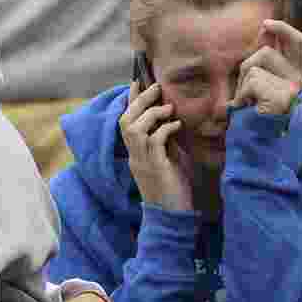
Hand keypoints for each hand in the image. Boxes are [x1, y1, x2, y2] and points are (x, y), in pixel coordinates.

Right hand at [120, 81, 193, 211]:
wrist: (173, 219)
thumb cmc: (174, 190)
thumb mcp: (169, 161)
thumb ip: (166, 142)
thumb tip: (172, 120)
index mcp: (136, 154)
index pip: (126, 122)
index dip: (130, 101)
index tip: (137, 81)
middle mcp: (134, 156)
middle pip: (125, 121)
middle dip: (139, 101)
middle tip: (156, 87)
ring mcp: (142, 162)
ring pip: (134, 129)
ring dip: (151, 113)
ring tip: (168, 107)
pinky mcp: (155, 168)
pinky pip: (154, 142)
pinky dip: (164, 129)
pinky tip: (176, 126)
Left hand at [230, 19, 301, 115]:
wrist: (259, 144)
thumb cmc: (254, 115)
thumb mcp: (258, 82)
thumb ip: (263, 59)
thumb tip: (265, 28)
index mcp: (294, 75)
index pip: (296, 43)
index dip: (282, 29)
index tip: (265, 24)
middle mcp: (298, 80)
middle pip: (271, 50)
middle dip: (258, 53)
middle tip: (254, 62)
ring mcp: (292, 88)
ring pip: (255, 63)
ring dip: (243, 82)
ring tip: (249, 101)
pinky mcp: (282, 97)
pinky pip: (251, 81)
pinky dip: (242, 95)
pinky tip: (249, 108)